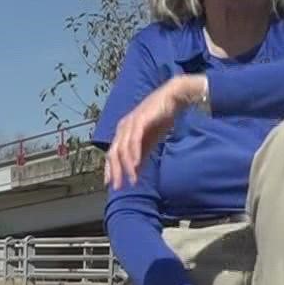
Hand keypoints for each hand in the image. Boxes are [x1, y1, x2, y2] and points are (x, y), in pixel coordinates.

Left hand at [104, 74, 202, 190]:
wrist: (173, 98)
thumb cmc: (161, 118)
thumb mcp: (150, 141)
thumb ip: (141, 155)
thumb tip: (135, 172)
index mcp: (124, 132)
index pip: (112, 154)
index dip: (110, 169)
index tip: (110, 184)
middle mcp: (123, 128)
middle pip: (114, 153)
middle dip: (115, 171)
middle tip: (118, 187)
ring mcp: (130, 123)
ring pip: (123, 149)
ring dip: (126, 167)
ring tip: (131, 180)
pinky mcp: (140, 120)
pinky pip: (134, 140)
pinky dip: (134, 154)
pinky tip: (136, 166)